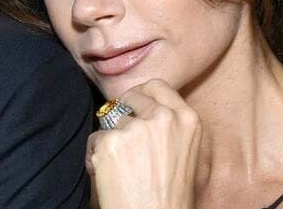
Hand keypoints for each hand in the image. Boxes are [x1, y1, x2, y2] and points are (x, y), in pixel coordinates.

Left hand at [88, 79, 201, 208]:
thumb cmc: (171, 197)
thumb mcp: (186, 153)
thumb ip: (170, 127)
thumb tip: (144, 109)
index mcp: (187, 119)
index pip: (157, 86)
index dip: (141, 94)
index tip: (133, 103)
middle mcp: (163, 118)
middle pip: (130, 97)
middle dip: (121, 113)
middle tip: (121, 138)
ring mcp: (136, 128)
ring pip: (110, 121)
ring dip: (109, 142)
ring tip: (121, 170)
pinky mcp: (111, 142)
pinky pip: (94, 141)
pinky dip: (95, 157)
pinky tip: (110, 178)